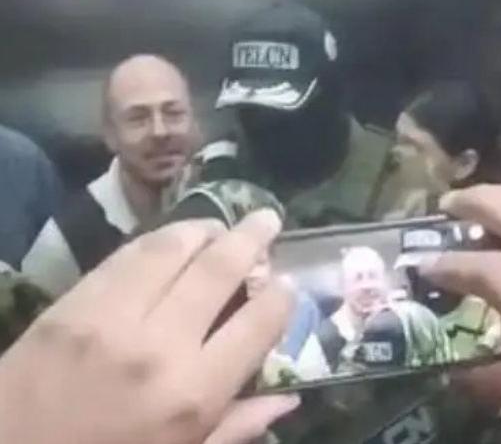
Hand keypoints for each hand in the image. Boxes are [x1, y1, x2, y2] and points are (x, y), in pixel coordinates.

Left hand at [0, 210, 297, 443]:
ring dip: (203, 228)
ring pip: (171, 249)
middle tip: (269, 219)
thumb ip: (236, 429)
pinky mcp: (71, 303)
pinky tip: (170, 239)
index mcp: (193, 393)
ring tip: (221, 224)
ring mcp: (110, 317)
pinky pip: (124, 256)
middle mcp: (159, 345)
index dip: (281, 296)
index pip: (258, 323)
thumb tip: (288, 399)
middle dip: (251, 238)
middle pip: (219, 269)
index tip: (287, 284)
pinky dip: (156, 240)